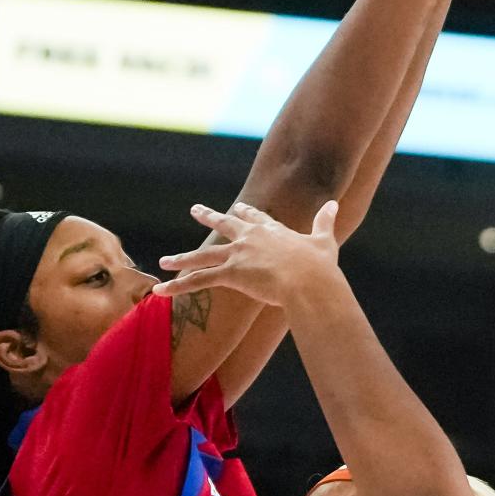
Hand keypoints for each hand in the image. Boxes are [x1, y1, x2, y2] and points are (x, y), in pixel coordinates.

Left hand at [152, 201, 339, 307]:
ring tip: (164, 261)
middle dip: (208, 217)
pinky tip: (160, 291)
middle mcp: (250, 238)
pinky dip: (178, 287)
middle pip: (223, 225)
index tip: (237, 208)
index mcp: (272, 231)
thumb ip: (325, 222)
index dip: (244, 214)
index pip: (254, 218)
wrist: (308, 280)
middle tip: (195, 210)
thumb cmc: (319, 265)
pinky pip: (198, 281)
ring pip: (203, 256)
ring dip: (182, 259)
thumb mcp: (324, 240)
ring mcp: (238, 254)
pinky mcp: (230, 273)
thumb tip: (333, 204)